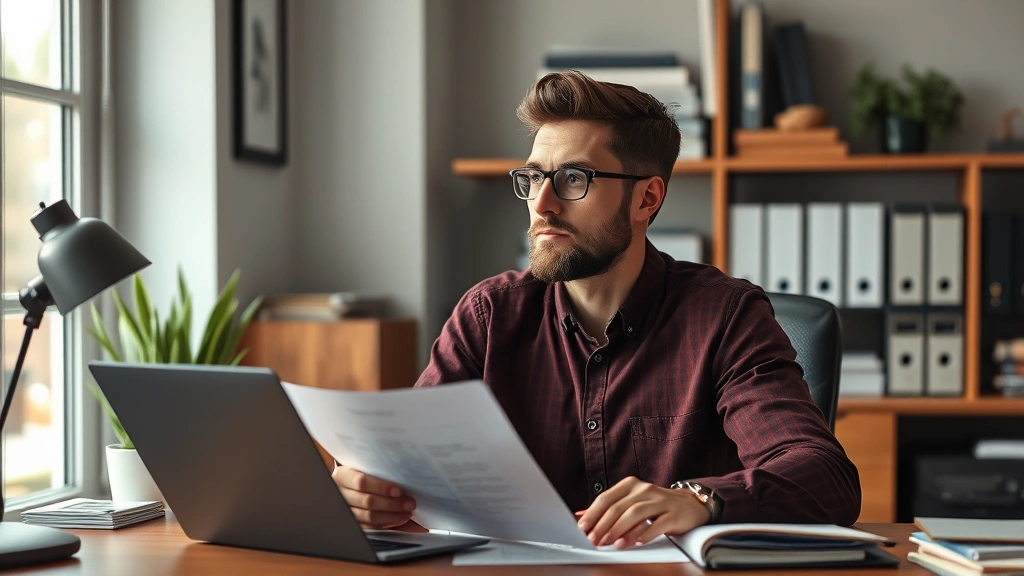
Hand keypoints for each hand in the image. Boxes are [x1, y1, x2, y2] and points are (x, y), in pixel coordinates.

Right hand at [332, 465, 416, 528]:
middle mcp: (341, 494)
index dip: (381, 487)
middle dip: (391, 504)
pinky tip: (397, 520)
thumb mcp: (366, 468)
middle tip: (409, 503)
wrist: (351, 485)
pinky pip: (369, 527)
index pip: (361, 482)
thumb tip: (402, 476)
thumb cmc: (364, 474)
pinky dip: (385, 524)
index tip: (398, 490)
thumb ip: (379, 471)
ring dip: (391, 516)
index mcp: (342, 476)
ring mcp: (345, 510)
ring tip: (407, 513)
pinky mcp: (352, 523)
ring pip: (368, 516)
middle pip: (367, 501)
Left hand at [576, 476, 710, 548]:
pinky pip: (658, 524)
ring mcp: (660, 500)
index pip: (607, 498)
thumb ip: (608, 508)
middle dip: (604, 525)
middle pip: (619, 507)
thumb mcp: (631, 502)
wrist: (689, 505)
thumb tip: (580, 514)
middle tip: (594, 540)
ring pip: (636, 513)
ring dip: (621, 530)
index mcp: (630, 485)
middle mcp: (644, 489)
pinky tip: (637, 542)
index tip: (583, 529)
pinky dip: (646, 533)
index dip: (593, 514)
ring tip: (612, 543)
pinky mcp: (674, 513)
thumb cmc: (655, 505)